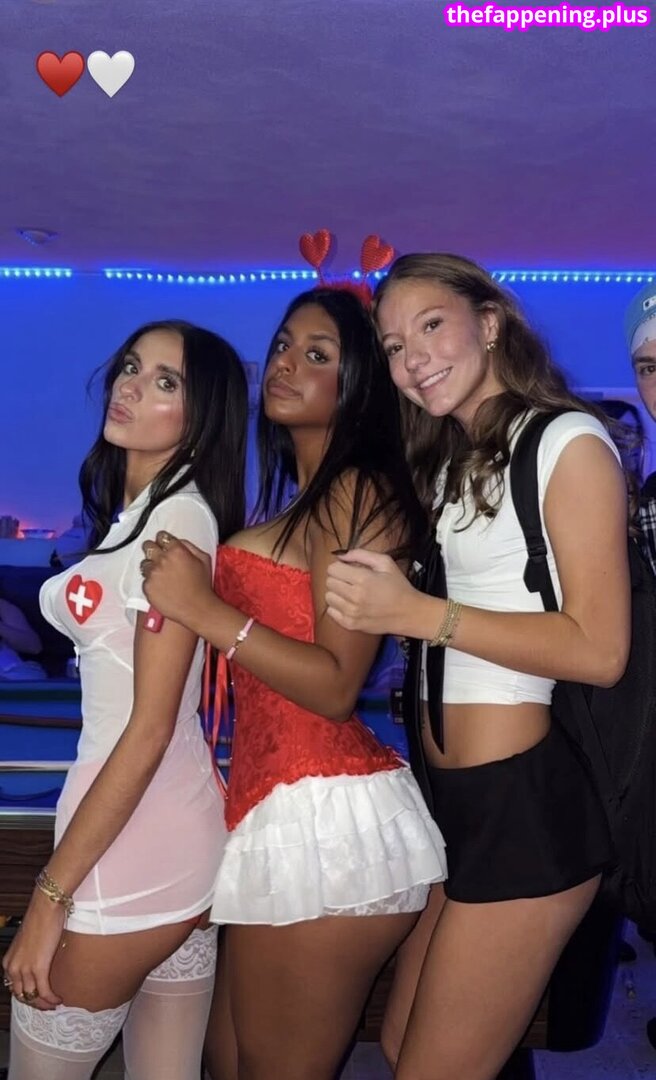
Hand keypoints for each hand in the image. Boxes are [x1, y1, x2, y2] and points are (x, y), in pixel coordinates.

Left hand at [2, 890, 64, 1010]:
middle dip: (34, 1003)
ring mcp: (25, 969)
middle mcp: (13, 968)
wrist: (45, 908)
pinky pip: (45, 991)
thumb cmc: (39, 918)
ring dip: (44, 1003)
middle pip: (21, 996)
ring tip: (54, 1003)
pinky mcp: (39, 968)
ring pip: (32, 996)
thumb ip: (28, 955)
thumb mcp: (27, 941)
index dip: (25, 996)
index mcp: (8, 962)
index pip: (13, 987)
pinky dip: (51, 998)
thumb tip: (38, 961)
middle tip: (46, 1005)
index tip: (36, 998)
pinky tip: (59, 998)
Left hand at [141, 532, 213, 628]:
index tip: (163, 543)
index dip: (163, 540)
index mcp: (177, 550)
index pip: (162, 536)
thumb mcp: (204, 559)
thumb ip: (189, 546)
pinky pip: (145, 580)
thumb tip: (178, 542)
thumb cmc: (202, 586)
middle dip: (152, 549)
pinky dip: (151, 583)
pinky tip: (162, 587)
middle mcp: (162, 560)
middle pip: (148, 546)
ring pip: (144, 563)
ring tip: (162, 575)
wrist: (197, 608)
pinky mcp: (147, 587)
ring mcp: (153, 574)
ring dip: (151, 567)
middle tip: (158, 556)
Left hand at [325, 549, 418, 636]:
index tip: (348, 570)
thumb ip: (360, 554)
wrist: (408, 613)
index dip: (340, 567)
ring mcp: (351, 613)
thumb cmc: (398, 586)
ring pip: (328, 597)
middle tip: (351, 581)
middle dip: (338, 579)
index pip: (332, 569)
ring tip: (351, 593)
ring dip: (337, 593)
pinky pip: (331, 612)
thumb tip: (340, 555)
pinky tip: (350, 605)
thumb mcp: (385, 562)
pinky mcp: (350, 624)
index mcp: (363, 579)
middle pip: (329, 582)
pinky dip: (338, 607)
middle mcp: (355, 597)